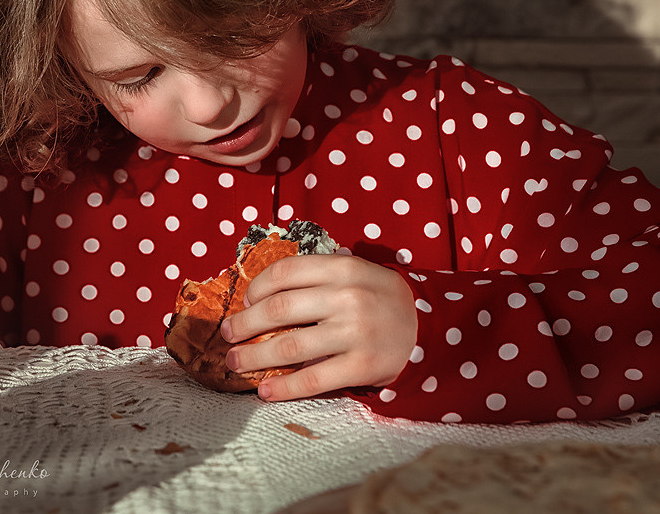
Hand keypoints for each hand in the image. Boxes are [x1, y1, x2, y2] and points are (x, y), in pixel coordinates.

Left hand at [219, 253, 416, 400]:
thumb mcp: (355, 272)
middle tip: (227, 334)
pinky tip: (265, 390)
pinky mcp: (363, 366)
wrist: (431, 328)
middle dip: (245, 324)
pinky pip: (314, 379)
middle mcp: (347, 297)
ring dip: (254, 357)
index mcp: (343, 268)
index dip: (256, 287)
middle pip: (279, 310)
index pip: (285, 273)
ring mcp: (356, 333)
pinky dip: (284, 387)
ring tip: (235, 362)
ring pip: (290, 347)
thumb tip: (258, 296)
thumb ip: (315, 278)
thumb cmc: (380, 298)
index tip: (245, 300)